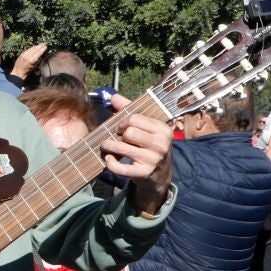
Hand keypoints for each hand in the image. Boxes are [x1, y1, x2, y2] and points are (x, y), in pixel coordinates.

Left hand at [10, 41, 48, 78]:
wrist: (18, 72)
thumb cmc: (27, 71)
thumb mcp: (35, 66)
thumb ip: (38, 60)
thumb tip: (41, 55)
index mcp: (31, 60)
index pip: (38, 52)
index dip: (42, 49)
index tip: (46, 46)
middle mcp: (27, 56)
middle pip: (35, 49)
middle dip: (40, 46)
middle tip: (44, 44)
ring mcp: (24, 54)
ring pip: (31, 48)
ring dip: (36, 46)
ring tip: (40, 45)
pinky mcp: (21, 54)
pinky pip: (28, 49)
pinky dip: (32, 48)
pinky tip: (34, 47)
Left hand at [101, 94, 173, 210]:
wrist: (161, 174)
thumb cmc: (149, 146)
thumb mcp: (146, 128)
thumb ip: (129, 110)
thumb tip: (113, 97)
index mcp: (163, 129)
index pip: (134, 118)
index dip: (123, 122)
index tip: (121, 128)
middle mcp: (161, 144)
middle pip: (128, 132)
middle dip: (118, 135)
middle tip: (117, 139)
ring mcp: (153, 159)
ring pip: (121, 147)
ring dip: (109, 147)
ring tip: (107, 147)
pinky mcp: (143, 173)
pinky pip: (119, 167)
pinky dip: (110, 163)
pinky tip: (109, 159)